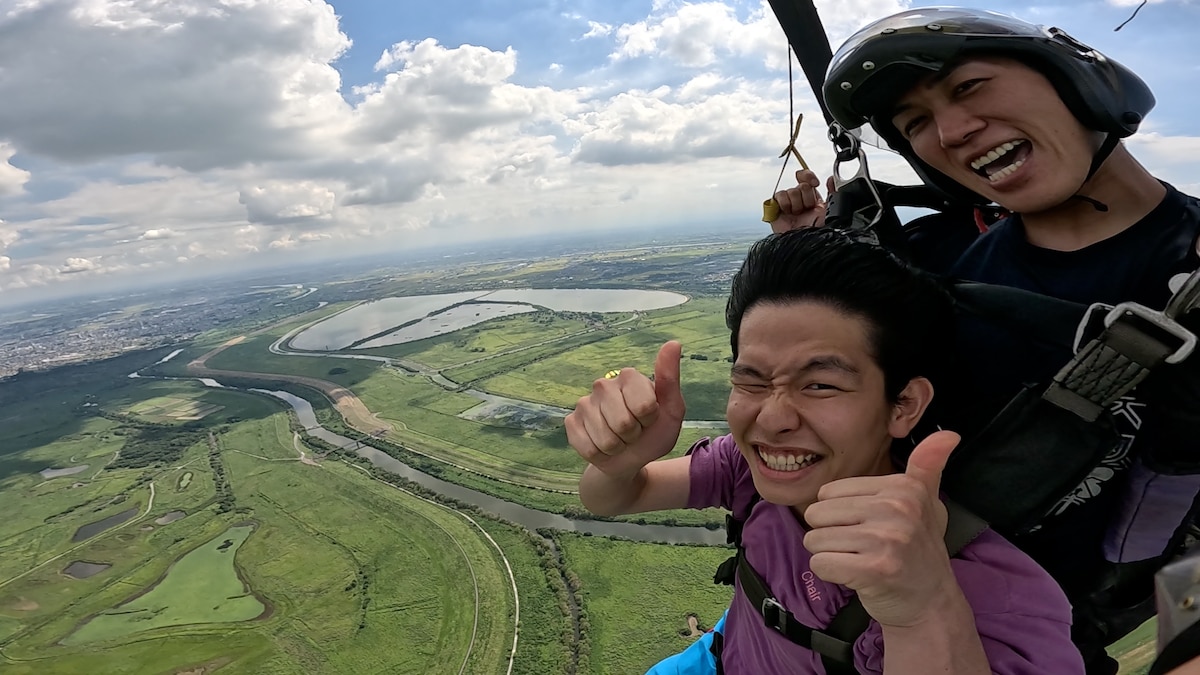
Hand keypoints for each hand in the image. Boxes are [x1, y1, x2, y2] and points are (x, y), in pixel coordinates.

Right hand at [565, 341, 686, 479]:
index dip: (650, 420)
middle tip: (634, 432)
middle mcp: (603, 384)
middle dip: (632, 435)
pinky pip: (588, 448)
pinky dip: (600, 454)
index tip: (650, 419)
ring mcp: (584, 403)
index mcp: (629, 377)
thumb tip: (673, 343)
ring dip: (617, 447)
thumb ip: (670, 378)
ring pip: (605, 439)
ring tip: (620, 439)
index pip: (644, 406)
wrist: (630, 459)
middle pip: (623, 424)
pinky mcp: (571, 422)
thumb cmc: (653, 432)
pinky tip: (602, 446)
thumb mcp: (671, 410)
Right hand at [770, 169, 834, 233]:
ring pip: (790, 190)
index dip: (809, 176)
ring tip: (798, 214)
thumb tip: (831, 178)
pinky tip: (788, 212)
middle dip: (806, 197)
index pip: (807, 178)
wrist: (807, 243)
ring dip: (796, 203)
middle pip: (801, 185)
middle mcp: (800, 200)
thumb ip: (833, 192)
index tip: (815, 183)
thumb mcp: (830, 210)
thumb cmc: (819, 231)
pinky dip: (784, 203)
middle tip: (808, 209)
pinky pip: (778, 196)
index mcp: (812, 199)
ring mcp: (787, 205)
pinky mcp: (776, 210)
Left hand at [803, 431, 961, 627]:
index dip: (840, 513)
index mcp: (902, 488)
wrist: (931, 601)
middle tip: (863, 547)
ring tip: (859, 559)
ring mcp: (886, 540)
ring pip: (815, 539)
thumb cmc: (918, 549)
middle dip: (831, 534)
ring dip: (830, 554)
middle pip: (817, 514)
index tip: (870, 526)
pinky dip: (831, 573)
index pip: (829, 492)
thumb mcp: (925, 502)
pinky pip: (820, 563)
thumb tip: (949, 434)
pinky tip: (856, 575)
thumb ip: (928, 465)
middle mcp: (896, 509)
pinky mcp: (874, 569)